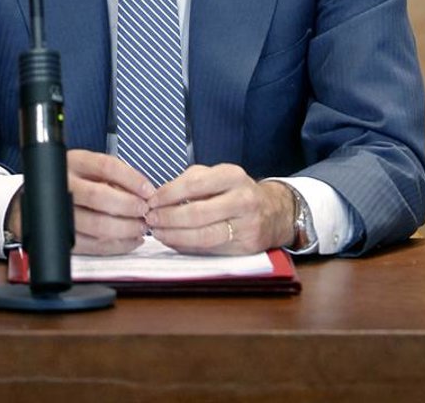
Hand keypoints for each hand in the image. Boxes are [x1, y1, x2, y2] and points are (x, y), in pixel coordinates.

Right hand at [65, 149, 153, 253]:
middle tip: (145, 211)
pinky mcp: (63, 237)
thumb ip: (114, 177)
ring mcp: (61, 213)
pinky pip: (93, 245)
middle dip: (128, 206)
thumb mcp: (91, 169)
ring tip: (141, 227)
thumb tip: (145, 193)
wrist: (39, 198)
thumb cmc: (76, 181)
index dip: (131, 179)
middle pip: (99, 196)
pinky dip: (117, 245)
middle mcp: (64, 185)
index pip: (106, 166)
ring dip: (125, 228)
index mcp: (74, 162)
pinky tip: (131, 240)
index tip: (148, 190)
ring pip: (96, 224)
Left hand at [146, 165, 295, 254]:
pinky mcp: (245, 248)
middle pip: (198, 213)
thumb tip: (159, 196)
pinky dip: (187, 247)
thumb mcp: (218, 176)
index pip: (195, 184)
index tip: (151, 200)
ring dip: (175, 236)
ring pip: (203, 236)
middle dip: (169, 218)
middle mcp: (242, 200)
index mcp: (233, 176)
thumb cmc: (236, 191)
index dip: (169, 194)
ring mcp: (246, 226)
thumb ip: (190, 182)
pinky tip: (174, 242)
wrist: (274, 212)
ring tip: (158, 232)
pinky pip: (210, 249)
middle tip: (150, 219)